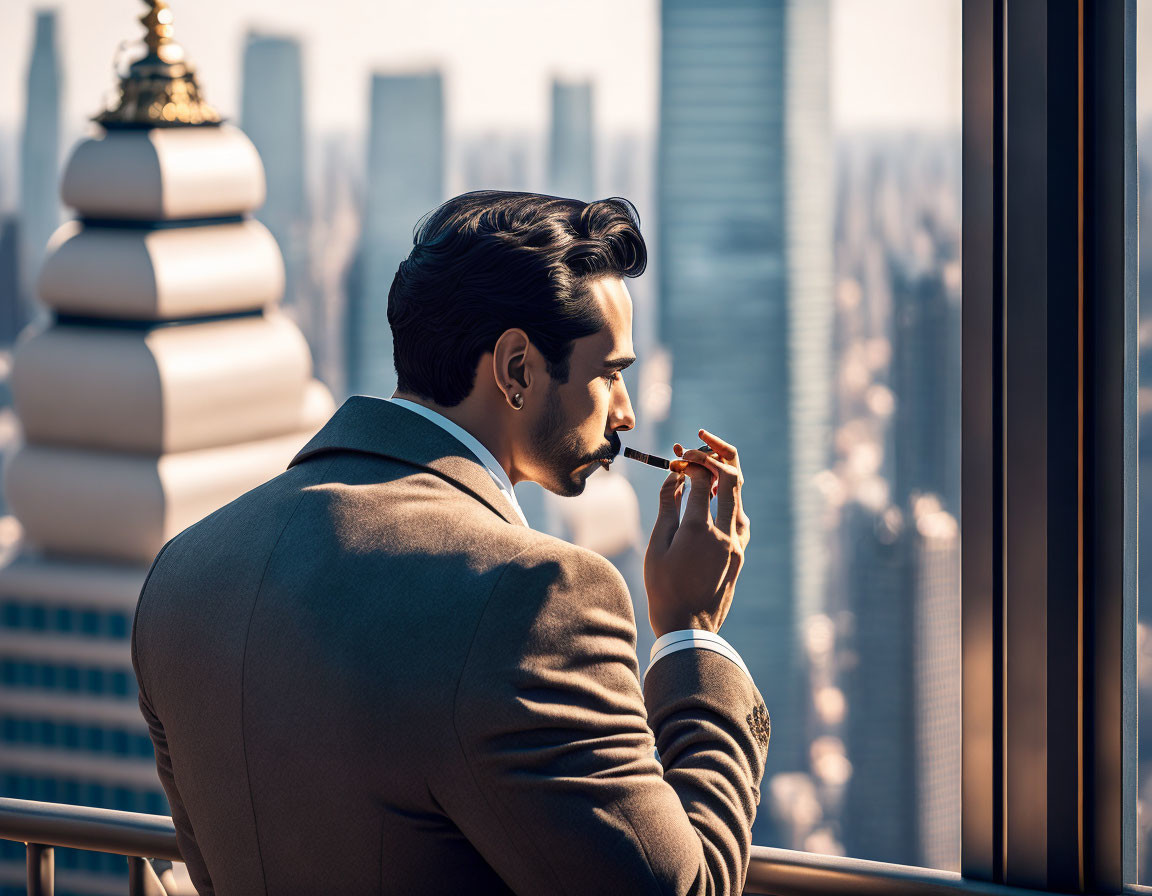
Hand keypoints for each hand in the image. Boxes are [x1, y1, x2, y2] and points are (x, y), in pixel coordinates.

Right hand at [643, 429, 750, 637]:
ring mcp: (736, 545)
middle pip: (730, 479)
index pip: (701, 478)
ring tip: (705, 472)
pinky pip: (740, 519)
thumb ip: (667, 508)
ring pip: (739, 498)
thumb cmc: (664, 588)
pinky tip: (715, 504)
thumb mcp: (656, 546)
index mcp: (698, 530)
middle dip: (715, 456)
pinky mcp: (740, 556)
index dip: (689, 462)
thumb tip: (673, 478)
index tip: (676, 460)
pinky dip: (729, 503)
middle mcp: (724, 533)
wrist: (689, 629)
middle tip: (698, 447)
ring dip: (724, 478)